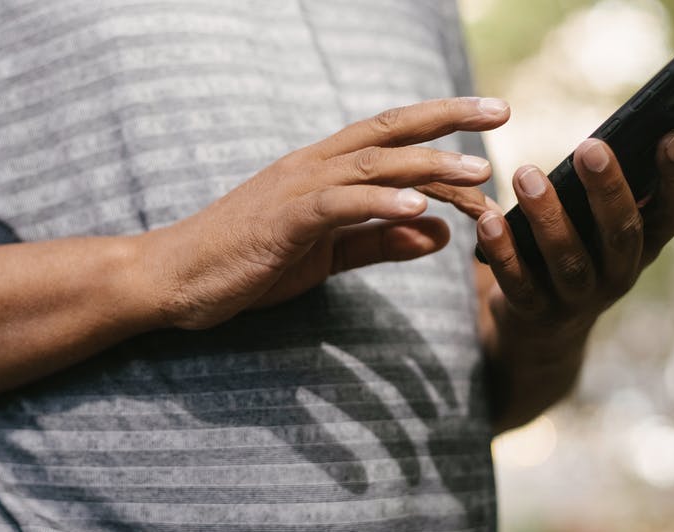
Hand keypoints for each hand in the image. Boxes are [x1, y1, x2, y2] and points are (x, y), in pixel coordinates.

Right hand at [137, 97, 510, 329]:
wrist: (174, 278)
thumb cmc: (245, 263)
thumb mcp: (325, 256)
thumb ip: (380, 241)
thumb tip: (438, 232)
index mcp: (322, 171)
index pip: (390, 140)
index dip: (440, 129)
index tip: (488, 126)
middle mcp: (312, 167)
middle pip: (389, 134)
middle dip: (446, 121)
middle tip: (500, 112)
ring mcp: (295, 189)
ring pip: (372, 166)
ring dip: (427, 167)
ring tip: (475, 171)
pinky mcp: (281, 220)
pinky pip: (337, 205)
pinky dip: (380, 203)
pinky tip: (419, 209)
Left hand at [473, 132, 673, 340]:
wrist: (540, 332)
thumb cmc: (572, 255)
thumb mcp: (595, 231)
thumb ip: (601, 195)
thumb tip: (598, 141)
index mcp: (643, 248)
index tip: (670, 136)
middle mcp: (619, 275)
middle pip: (622, 233)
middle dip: (608, 189)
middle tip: (590, 148)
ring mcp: (578, 299)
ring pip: (569, 259)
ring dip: (548, 215)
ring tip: (526, 174)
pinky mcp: (535, 313)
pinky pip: (520, 283)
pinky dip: (504, 251)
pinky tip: (488, 221)